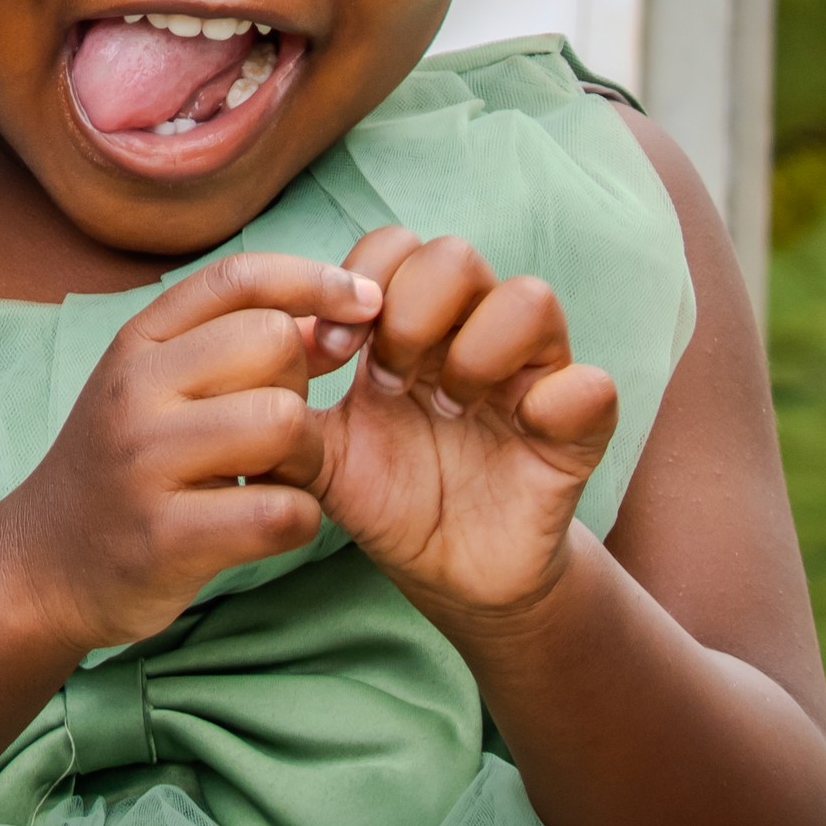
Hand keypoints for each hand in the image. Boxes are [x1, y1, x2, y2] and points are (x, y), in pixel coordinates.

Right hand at [0, 252, 379, 656]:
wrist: (45, 563)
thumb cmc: (126, 466)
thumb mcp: (156, 387)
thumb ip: (232, 346)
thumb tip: (331, 318)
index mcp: (137, 343)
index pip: (237, 277)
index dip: (313, 278)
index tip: (365, 300)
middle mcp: (134, 390)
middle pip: (274, 343)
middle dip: (302, 386)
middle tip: (276, 431)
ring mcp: (145, 462)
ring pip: (284, 422)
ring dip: (306, 458)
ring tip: (274, 477)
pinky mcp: (165, 537)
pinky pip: (281, 512)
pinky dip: (298, 521)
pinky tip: (267, 523)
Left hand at [315, 222, 617, 620]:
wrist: (449, 577)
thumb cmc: (386, 501)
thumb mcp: (320, 461)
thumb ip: (280, 417)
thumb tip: (234, 384)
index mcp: (408, 328)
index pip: (392, 247)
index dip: (358, 282)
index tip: (331, 353)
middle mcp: (471, 334)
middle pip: (455, 255)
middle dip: (412, 309)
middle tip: (389, 377)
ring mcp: (528, 377)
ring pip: (529, 297)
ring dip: (478, 347)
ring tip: (448, 405)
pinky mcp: (574, 431)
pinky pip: (591, 385)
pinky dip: (560, 398)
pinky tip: (518, 427)